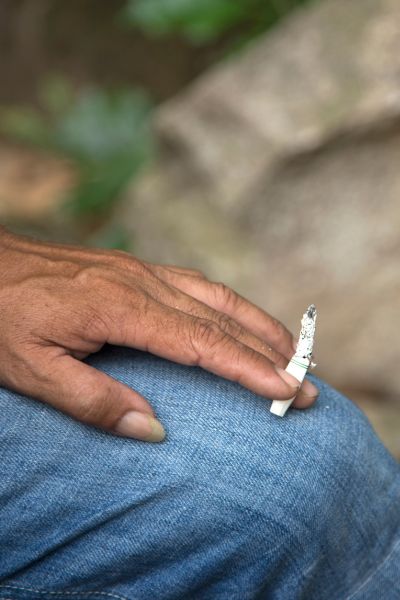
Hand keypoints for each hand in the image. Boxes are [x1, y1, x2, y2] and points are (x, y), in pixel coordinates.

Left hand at [0, 228, 318, 441]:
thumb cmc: (1, 316)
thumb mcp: (33, 369)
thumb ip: (93, 401)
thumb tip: (155, 429)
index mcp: (122, 307)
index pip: (202, 343)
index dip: (249, 368)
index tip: (288, 389)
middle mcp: (142, 282)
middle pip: (221, 317)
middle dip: (269, 350)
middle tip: (307, 381)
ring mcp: (142, 269)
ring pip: (216, 295)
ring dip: (258, 323)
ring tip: (292, 351)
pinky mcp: (137, 267)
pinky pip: (198, 285)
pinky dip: (231, 306)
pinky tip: (241, 320)